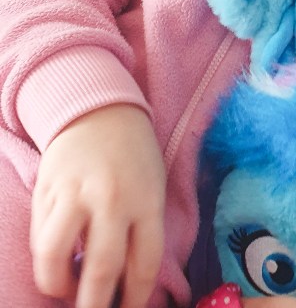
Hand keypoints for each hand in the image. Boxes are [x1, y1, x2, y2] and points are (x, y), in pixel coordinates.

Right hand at [31, 104, 165, 307]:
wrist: (101, 112)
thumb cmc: (135, 156)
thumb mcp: (153, 189)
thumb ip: (142, 232)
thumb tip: (127, 285)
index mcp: (148, 201)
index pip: (145, 264)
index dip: (136, 299)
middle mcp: (112, 200)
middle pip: (103, 269)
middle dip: (95, 306)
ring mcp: (75, 194)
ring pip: (54, 256)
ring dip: (58, 284)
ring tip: (66, 288)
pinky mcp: (46, 191)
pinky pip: (39, 236)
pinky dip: (45, 257)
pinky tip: (56, 259)